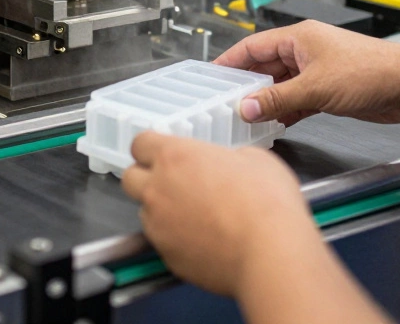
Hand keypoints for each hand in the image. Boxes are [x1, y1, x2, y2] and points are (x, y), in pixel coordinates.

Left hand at [121, 132, 315, 297]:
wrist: (269, 254)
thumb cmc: (267, 204)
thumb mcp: (255, 159)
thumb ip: (228, 157)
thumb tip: (228, 165)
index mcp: (175, 157)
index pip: (140, 143)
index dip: (151, 148)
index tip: (164, 153)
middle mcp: (158, 189)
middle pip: (130, 178)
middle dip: (146, 178)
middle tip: (173, 182)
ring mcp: (158, 225)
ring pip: (145, 213)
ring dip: (161, 211)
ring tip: (194, 216)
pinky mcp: (166, 256)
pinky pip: (162, 242)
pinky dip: (175, 239)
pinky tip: (203, 240)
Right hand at [214, 21, 399, 126]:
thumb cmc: (372, 70)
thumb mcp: (315, 88)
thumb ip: (277, 99)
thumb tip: (246, 106)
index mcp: (298, 37)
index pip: (252, 46)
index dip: (230, 61)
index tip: (211, 76)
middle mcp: (305, 51)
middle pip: (265, 68)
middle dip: (247, 87)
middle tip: (225, 103)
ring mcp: (317, 71)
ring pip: (281, 86)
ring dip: (267, 102)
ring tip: (246, 118)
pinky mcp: (328, 90)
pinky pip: (297, 100)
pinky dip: (285, 111)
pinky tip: (274, 124)